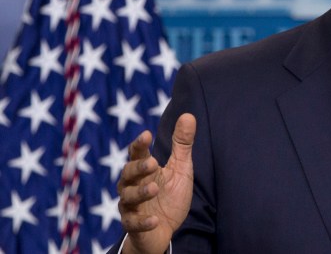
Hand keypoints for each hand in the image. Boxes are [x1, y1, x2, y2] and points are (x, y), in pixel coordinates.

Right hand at [117, 113, 195, 253]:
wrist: (163, 230)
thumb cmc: (170, 196)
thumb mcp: (180, 168)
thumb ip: (182, 144)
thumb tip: (188, 115)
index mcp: (144, 170)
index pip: (137, 154)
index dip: (139, 144)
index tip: (146, 135)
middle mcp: (132, 186)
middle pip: (128, 174)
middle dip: (138, 168)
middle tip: (153, 163)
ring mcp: (131, 206)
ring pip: (128, 198)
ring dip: (141, 192)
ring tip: (154, 188)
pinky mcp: (133, 226)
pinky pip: (133, 224)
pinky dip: (143, 222)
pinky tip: (154, 219)